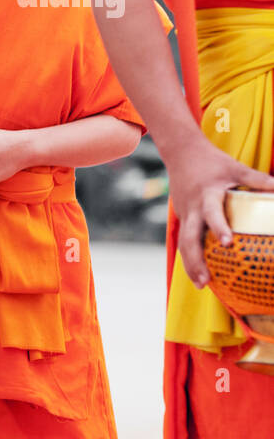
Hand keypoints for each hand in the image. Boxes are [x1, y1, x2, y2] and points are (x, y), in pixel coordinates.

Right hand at [165, 139, 273, 288]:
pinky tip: (199, 273)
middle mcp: (192, 208)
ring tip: (202, 285)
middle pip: (188, 239)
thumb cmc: (212, 161)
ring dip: (190, 265)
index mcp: (205, 196)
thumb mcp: (236, 167)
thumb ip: (257, 179)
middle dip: (195, 261)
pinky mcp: (182, 217)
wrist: (180, 153)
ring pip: (182, 244)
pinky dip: (190, 257)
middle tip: (207, 280)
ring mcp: (184, 214)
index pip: (211, 214)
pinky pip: (184, 240)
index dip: (218, 228)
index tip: (227, 243)